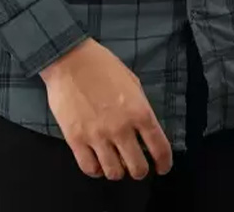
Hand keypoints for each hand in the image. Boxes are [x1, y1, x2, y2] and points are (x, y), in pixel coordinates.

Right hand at [39, 37, 173, 180]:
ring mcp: (98, 136)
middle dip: (140, 170)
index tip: (162, 167)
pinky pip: (90, 168)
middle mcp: (121, 128)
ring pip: (114, 173)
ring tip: (115, 162)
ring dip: (118, 170)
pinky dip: (96, 169)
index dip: (164, 163)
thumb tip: (143, 130)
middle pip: (138, 168)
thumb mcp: (132, 82)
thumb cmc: (102, 65)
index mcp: (139, 111)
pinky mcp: (76, 140)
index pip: (159, 148)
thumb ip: (139, 107)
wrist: (69, 59)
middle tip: (136, 164)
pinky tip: (97, 160)